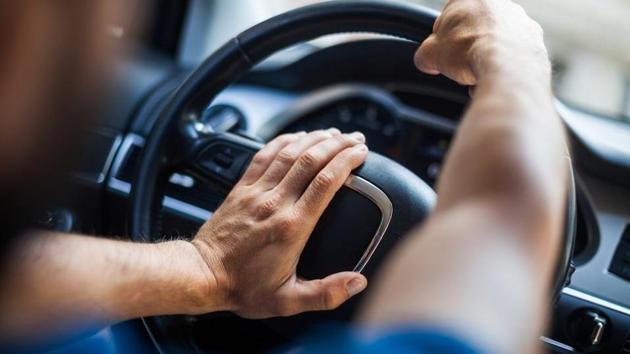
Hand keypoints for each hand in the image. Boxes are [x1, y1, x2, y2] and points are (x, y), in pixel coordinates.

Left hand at [190, 129, 368, 317]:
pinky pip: (265, 155)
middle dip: (337, 144)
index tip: (361, 153)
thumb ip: (326, 294)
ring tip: (334, 133)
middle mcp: (274, 203)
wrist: (202, 275)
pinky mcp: (242, 188)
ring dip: (314, 138)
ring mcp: (256, 192)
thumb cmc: (243, 288)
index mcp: (291, 227)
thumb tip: (357, 282)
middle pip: (311, 159)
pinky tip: (297, 137)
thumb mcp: (288, 300)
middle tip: (355, 139)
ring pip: (289, 153)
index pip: (325, 182)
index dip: (347, 161)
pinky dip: (284, 141)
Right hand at [415, 0, 549, 85]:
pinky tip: (495, 80)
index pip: (449, 18)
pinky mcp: (534, 40)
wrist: (506, 64)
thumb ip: (425, 54)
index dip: (442, 41)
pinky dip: (503, 69)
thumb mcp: (430, 54)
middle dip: (466, 51)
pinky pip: (513, 57)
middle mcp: (498, 3)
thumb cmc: (469, 50)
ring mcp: (520, 20)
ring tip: (476, 78)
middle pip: (473, 31)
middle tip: (459, 68)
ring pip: (495, 44)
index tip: (441, 56)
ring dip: (485, 61)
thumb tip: (426, 60)